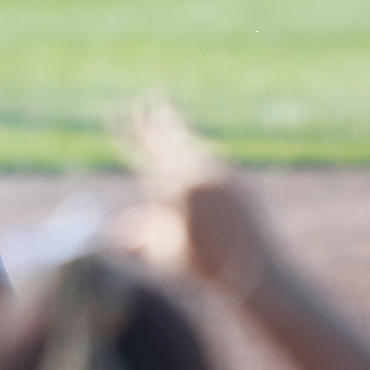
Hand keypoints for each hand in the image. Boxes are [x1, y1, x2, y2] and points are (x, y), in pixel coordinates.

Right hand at [115, 98, 276, 302]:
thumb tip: (112, 233)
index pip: (144, 153)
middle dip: (153, 120)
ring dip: (176, 128)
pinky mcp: (236, 179)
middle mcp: (196, 178)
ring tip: (164, 110)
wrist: (256, 270)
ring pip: (192, 143)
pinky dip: (197, 147)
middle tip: (141, 99)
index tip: (116, 113)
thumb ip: (139, 238)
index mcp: (172, 193)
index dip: (128, 133)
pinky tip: (192, 143)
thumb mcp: (164, 254)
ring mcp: (219, 175)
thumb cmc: (205, 268)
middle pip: (169, 140)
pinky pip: (211, 155)